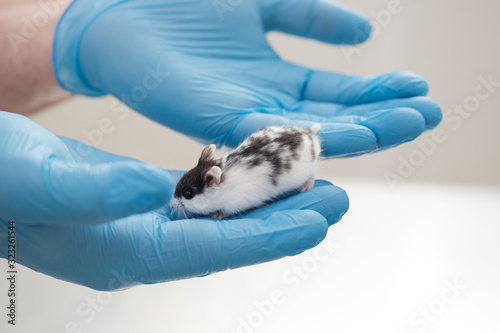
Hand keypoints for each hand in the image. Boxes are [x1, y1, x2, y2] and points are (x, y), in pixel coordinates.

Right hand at [0, 111, 346, 289]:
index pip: (209, 250)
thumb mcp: (35, 180)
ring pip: (220, 217)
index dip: (265, 238)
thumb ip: (91, 191)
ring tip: (312, 185)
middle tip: (336, 201)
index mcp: (122, 252)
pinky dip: (233, 186)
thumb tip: (147, 190)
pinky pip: (199, 197)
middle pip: (227, 237)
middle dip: (282, 221)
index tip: (316, 223)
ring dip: (265, 203)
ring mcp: (143, 224)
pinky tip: (258, 172)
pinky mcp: (140, 200)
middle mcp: (142, 243)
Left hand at [53, 0, 441, 157]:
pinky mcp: (214, 121)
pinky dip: (307, 134)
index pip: (339, 93)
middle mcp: (266, 103)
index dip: (379, 92)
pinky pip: (269, 133)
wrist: (121, 9)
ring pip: (309, 131)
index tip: (420, 89)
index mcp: (276, 78)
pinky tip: (346, 135)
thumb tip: (364, 31)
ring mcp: (241, 115)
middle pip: (333, 117)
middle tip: (430, 114)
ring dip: (357, 129)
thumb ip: (309, 15)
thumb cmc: (185, 5)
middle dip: (382, 116)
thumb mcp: (262, 1)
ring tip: (404, 124)